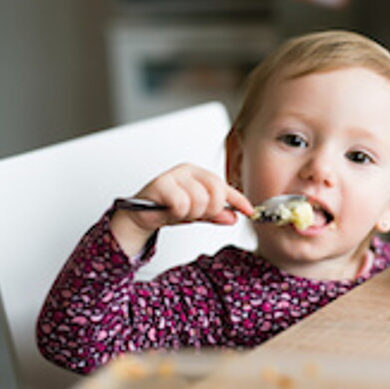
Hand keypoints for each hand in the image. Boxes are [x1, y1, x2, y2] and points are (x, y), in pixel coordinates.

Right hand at [110, 163, 252, 255]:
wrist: (140, 216)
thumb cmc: (167, 209)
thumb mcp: (197, 213)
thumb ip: (216, 214)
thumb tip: (233, 217)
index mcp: (199, 174)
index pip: (224, 186)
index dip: (238, 200)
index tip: (249, 211)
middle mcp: (188, 171)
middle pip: (216, 193)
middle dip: (210, 210)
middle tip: (196, 214)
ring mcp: (174, 175)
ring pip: (199, 200)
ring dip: (190, 213)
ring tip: (180, 212)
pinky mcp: (161, 184)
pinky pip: (181, 203)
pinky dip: (178, 213)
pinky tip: (170, 211)